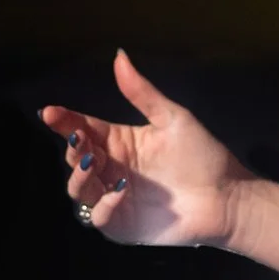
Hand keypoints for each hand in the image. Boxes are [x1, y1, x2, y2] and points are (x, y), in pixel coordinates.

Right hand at [39, 50, 246, 245]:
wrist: (227, 196)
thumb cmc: (202, 155)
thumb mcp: (172, 118)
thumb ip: (141, 92)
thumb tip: (119, 55)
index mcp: (119, 141)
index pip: (83, 128)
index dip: (64, 121)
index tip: (50, 113)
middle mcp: (111, 168)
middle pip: (75, 158)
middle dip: (71, 148)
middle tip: (79, 139)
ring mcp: (114, 198)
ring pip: (78, 189)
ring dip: (79, 176)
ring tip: (92, 163)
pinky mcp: (122, 224)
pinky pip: (98, 217)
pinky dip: (103, 205)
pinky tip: (119, 190)